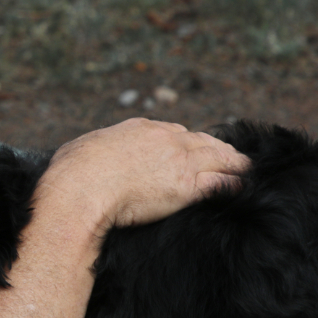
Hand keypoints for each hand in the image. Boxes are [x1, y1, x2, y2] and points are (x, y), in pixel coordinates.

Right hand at [36, 118, 248, 235]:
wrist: (81, 189)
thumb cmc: (72, 173)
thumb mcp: (80, 150)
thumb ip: (92, 151)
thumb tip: (78, 157)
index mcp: (139, 128)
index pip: (173, 131)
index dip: (186, 141)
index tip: (192, 147)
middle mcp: (164, 139)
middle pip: (201, 140)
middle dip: (217, 148)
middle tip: (231, 155)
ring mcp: (178, 161)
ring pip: (218, 157)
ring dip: (234, 163)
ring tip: (245, 168)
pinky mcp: (186, 187)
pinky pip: (221, 183)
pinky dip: (234, 184)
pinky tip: (242, 187)